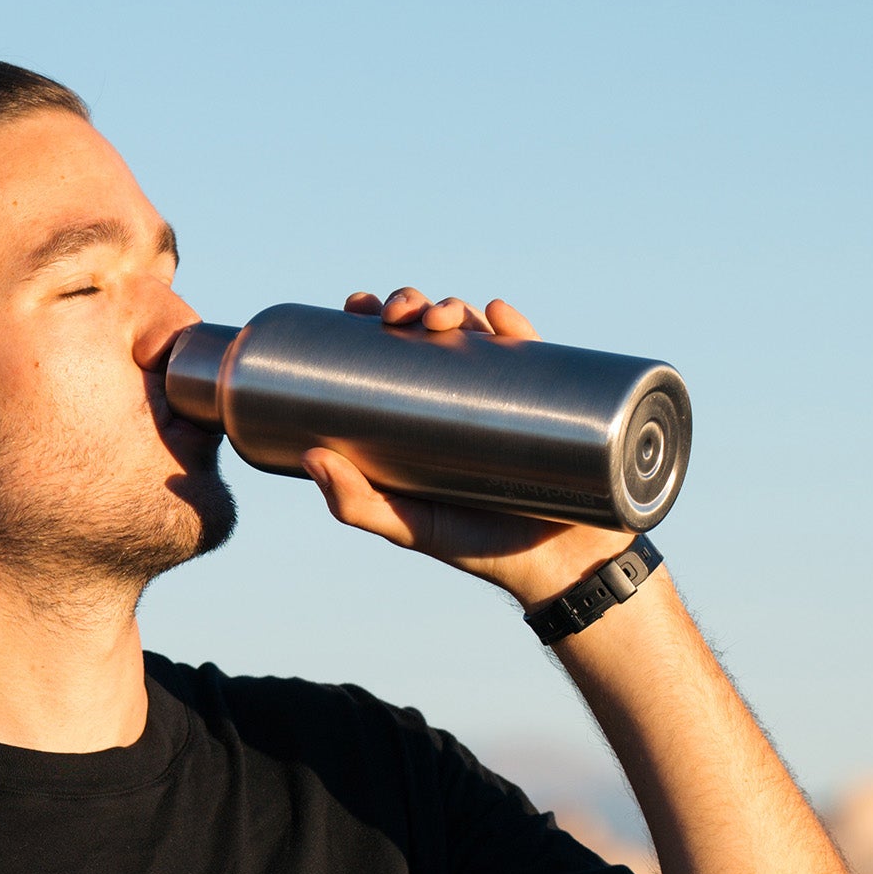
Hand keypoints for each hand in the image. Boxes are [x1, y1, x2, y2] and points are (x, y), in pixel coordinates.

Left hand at [304, 287, 636, 608]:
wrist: (561, 568)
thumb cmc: (478, 548)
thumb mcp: (408, 527)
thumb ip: (356, 503)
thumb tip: (310, 456)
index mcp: (421, 415)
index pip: (393, 352)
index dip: (374, 318)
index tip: (357, 305)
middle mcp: (462, 396)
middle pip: (433, 331)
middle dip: (412, 306)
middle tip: (398, 315)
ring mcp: (506, 395)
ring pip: (477, 332)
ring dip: (455, 308)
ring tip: (441, 318)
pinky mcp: (551, 401)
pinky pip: (535, 353)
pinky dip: (516, 326)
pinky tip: (497, 314)